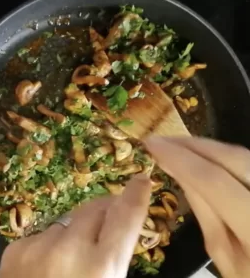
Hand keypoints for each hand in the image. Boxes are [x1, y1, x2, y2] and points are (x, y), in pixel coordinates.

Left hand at [0, 174, 150, 277]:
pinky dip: (53, 241)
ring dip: (77, 229)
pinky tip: (48, 263)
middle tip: (108, 221)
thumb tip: (121, 228)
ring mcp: (39, 246)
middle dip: (106, 210)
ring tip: (73, 255)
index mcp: (101, 268)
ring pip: (70, 220)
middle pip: (96, 208)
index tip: (142, 178)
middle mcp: (70, 249)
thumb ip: (116, 257)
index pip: (126, 217)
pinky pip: (45, 233)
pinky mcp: (16, 248)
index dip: (136, 194)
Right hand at [144, 136, 249, 277]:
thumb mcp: (223, 254)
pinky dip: (221, 153)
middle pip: (232, 157)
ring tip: (176, 144)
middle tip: (162, 139)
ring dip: (205, 145)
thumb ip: (203, 210)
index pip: (212, 181)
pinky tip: (202, 153)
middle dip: (192, 144)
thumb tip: (178, 171)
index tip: (153, 145)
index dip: (179, 158)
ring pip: (242, 154)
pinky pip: (246, 159)